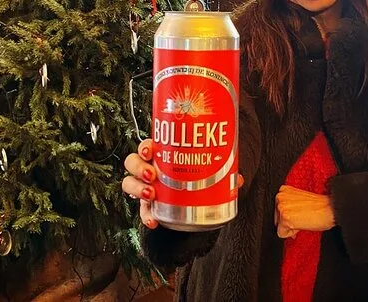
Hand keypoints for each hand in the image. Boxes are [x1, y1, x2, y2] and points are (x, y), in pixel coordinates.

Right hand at [121, 139, 245, 230]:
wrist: (193, 205)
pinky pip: (140, 210)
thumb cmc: (196, 179)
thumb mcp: (208, 173)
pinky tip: (153, 222)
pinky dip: (146, 216)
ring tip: (151, 194)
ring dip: (137, 187)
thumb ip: (222, 174)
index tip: (151, 150)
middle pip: (133, 161)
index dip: (145, 146)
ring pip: (129, 183)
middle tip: (152, 174)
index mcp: (162, 154)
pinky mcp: (147, 206)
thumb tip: (238, 179)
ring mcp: (145, 187)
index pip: (147, 145)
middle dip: (139, 167)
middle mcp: (149, 168)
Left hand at [275, 185, 334, 238]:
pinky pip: (282, 234)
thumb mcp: (299, 200)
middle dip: (288, 222)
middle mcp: (280, 196)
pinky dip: (292, 233)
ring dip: (291, 227)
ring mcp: (281, 207)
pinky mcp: (285, 218)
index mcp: (283, 190)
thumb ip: (289, 205)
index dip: (289, 216)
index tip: (298, 215)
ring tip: (303, 220)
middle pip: (276, 219)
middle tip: (302, 218)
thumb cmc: (320, 206)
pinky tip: (302, 224)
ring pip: (279, 227)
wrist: (330, 209)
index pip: (277, 210)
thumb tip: (282, 220)